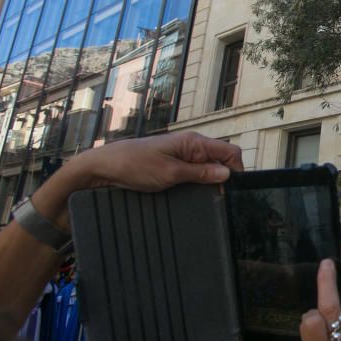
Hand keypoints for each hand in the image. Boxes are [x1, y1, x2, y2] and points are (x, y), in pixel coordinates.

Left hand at [29, 131, 243, 234]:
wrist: (103, 167)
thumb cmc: (134, 165)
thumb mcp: (170, 173)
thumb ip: (200, 173)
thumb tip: (227, 174)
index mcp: (194, 142)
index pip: (230, 152)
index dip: (237, 170)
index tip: (232, 190)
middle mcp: (191, 146)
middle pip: (221, 160)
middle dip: (224, 178)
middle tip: (219, 199)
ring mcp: (182, 155)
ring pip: (209, 168)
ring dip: (210, 182)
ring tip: (206, 198)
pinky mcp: (173, 164)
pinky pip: (195, 172)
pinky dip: (198, 182)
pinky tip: (193, 194)